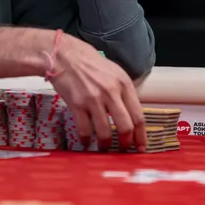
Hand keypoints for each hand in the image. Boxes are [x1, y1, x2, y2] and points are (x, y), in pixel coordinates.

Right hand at [48, 33, 146, 151]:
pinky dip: (86, 138)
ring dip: (105, 144)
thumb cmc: (88, 62)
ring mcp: (93, 99)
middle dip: (125, 143)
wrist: (63, 55)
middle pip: (125, 127)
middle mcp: (111, 93)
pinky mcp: (77, 104)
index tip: (141, 147)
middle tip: (123, 149)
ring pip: (105, 131)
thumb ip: (123, 91)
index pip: (138, 116)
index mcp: (124, 84)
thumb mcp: (113, 72)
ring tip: (103, 147)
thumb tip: (128, 113)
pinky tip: (85, 140)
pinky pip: (84, 129)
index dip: (141, 136)